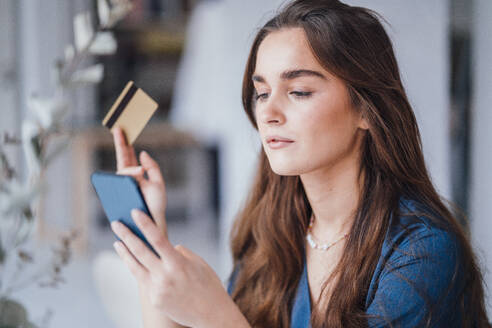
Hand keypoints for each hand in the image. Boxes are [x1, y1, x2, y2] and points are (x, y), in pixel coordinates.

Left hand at [111, 209, 233, 327]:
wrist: (212, 316)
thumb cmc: (209, 286)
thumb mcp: (199, 264)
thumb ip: (181, 253)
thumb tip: (168, 247)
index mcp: (178, 263)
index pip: (157, 238)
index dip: (145, 223)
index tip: (135, 212)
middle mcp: (165, 276)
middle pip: (140, 251)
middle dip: (126, 235)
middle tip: (116, 223)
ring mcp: (158, 290)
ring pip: (135, 267)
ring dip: (124, 253)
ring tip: (117, 242)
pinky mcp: (154, 300)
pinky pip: (144, 281)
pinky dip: (138, 269)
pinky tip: (132, 262)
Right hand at [112, 127, 167, 237]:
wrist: (153, 224)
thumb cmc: (156, 206)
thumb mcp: (158, 183)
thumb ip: (152, 167)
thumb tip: (142, 153)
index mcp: (136, 175)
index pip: (128, 156)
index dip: (125, 143)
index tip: (122, 128)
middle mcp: (126, 180)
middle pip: (122, 158)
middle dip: (120, 143)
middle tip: (118, 127)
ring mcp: (120, 188)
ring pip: (121, 171)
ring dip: (127, 161)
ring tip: (135, 158)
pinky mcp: (117, 196)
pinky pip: (117, 184)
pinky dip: (125, 176)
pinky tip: (130, 170)